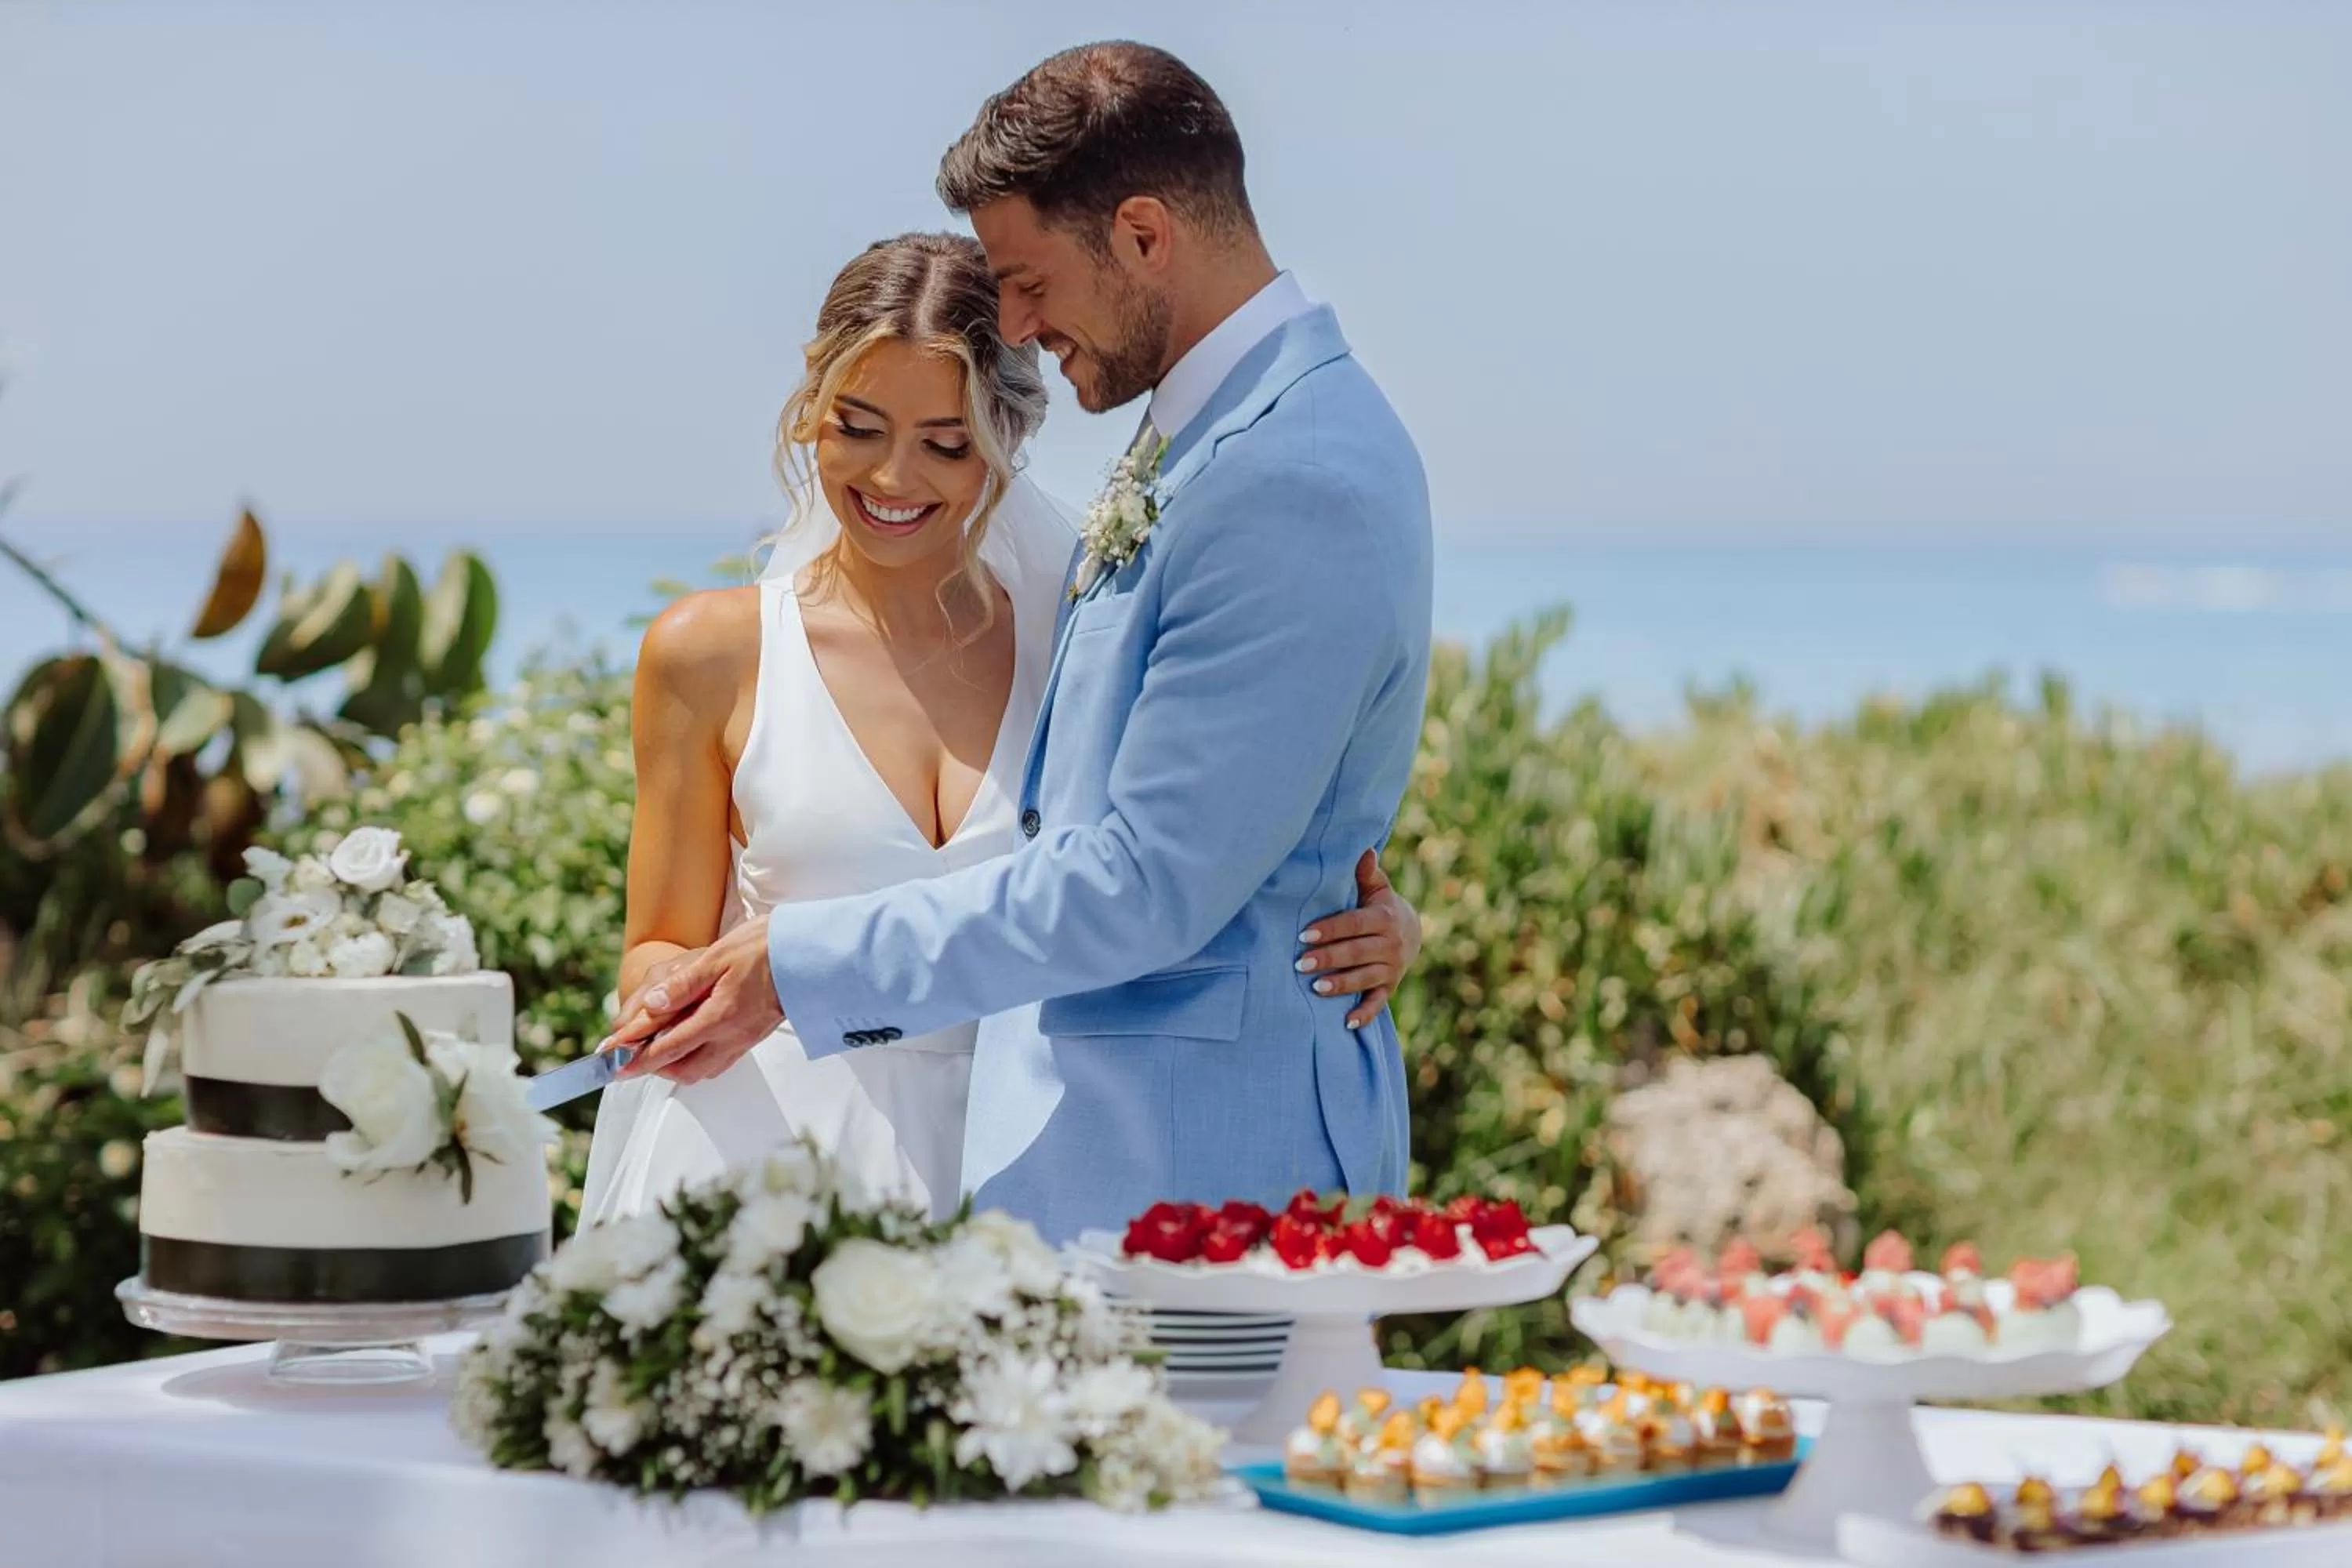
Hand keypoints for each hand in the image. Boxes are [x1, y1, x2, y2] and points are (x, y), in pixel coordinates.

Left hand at [601, 916, 783, 1083]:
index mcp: (719, 1017)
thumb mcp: (718, 957)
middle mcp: (732, 1036)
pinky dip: (696, 1059)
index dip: (635, 1056)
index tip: (610, 1060)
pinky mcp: (753, 1037)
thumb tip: (651, 1006)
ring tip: (657, 1046)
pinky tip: (690, 1040)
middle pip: (683, 1069)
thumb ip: (683, 985)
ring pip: (701, 1070)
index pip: (667, 1047)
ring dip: (675, 1065)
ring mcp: (744, 1040)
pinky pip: (719, 1061)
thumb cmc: (766, 948)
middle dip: (653, 1067)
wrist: (809, 953)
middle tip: (631, 1052)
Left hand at [1295, 849, 1422, 1028]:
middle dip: (1329, 958)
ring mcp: (1391, 968)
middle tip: (1300, 963)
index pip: (1354, 924)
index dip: (1330, 929)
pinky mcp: (1389, 987)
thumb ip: (1366, 873)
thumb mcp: (1377, 888)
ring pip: (1365, 978)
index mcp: (1384, 918)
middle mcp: (1390, 944)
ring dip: (1341, 984)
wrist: (1412, 932)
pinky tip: (1347, 1023)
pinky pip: (1378, 1003)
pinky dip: (1365, 1014)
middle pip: (1356, 952)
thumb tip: (1364, 849)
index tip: (1304, 934)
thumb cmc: (1381, 906)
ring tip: (1316, 988)